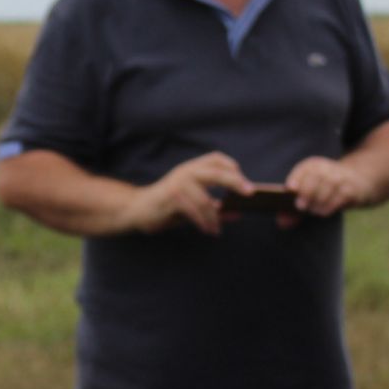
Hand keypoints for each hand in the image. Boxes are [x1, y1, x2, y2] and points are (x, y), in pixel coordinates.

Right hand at [126, 152, 251, 234]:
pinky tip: (208, 230)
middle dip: (235, 181)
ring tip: (217, 229)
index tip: (244, 182)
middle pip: (216, 171)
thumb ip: (215, 207)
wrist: (138, 209)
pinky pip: (194, 210)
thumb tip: (237, 214)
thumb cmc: (167, 206)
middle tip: (250, 193)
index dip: (232, 166)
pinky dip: (204, 222)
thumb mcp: (193, 205)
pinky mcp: (171, 197)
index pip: (216, 159)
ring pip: (205, 199)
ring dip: (215, 217)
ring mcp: (178, 183)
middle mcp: (185, 172)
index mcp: (191, 169)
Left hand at [281, 155, 377, 221]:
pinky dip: (329, 207)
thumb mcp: (308, 194)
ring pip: (327, 189)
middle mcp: (326, 169)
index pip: (304, 169)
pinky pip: (339, 199)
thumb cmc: (324, 189)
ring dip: (318, 203)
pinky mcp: (352, 189)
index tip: (290, 189)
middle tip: (300, 206)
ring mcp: (340, 178)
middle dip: (306, 192)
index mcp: (312, 166)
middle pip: (315, 179)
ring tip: (313, 210)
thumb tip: (281, 223)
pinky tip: (323, 211)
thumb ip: (292, 209)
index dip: (296, 178)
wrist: (358, 181)